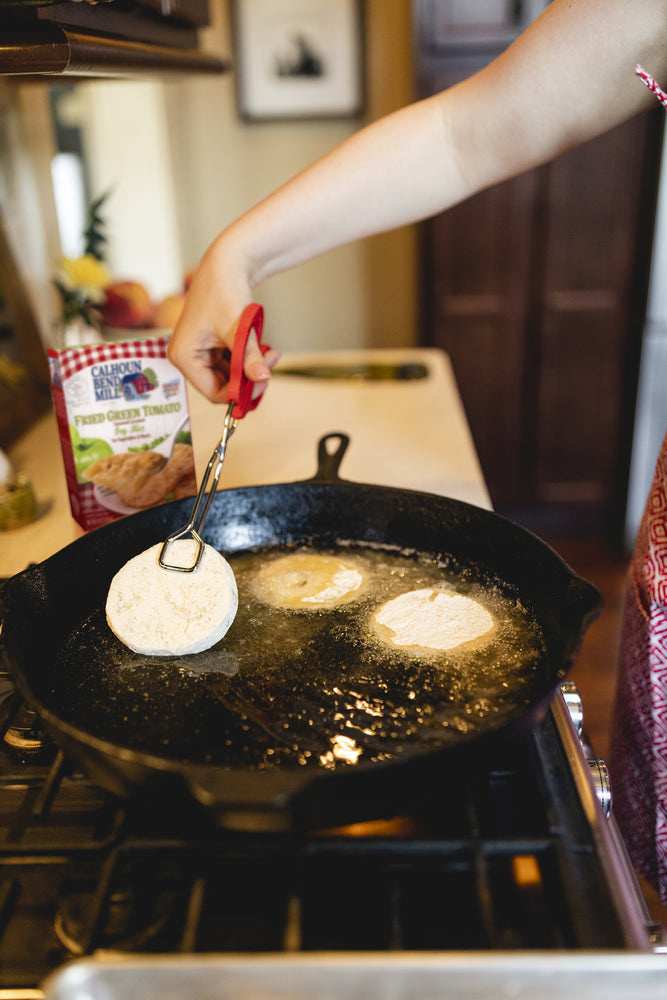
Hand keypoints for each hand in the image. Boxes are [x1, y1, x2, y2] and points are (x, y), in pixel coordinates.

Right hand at [167, 253, 279, 403]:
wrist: (226, 264)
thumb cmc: (225, 291)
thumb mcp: (238, 329)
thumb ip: (249, 357)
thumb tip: (261, 379)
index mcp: (184, 356)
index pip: (213, 392)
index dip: (239, 393)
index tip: (263, 383)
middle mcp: (187, 357)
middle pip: (222, 385)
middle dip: (248, 378)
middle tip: (270, 366)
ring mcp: (198, 352)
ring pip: (230, 375)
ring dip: (251, 368)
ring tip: (270, 353)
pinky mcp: (209, 346)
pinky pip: (231, 363)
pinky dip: (248, 359)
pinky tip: (262, 349)